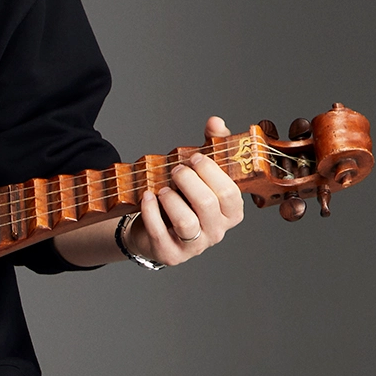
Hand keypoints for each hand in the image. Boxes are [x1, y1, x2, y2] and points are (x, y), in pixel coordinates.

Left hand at [129, 115, 246, 265]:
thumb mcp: (199, 173)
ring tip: (162, 188)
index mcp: (230, 212)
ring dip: (171, 199)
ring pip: (186, 223)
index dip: (211, 172)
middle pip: (207, 205)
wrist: (154, 229)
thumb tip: (215, 122)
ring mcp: (194, 246)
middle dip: (188, 181)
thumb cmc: (182, 198)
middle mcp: (216, 231)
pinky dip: (151, 212)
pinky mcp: (170, 254)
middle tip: (175, 170)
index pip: (230, 194)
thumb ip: (211, 147)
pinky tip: (146, 197)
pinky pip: (160, 233)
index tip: (194, 157)